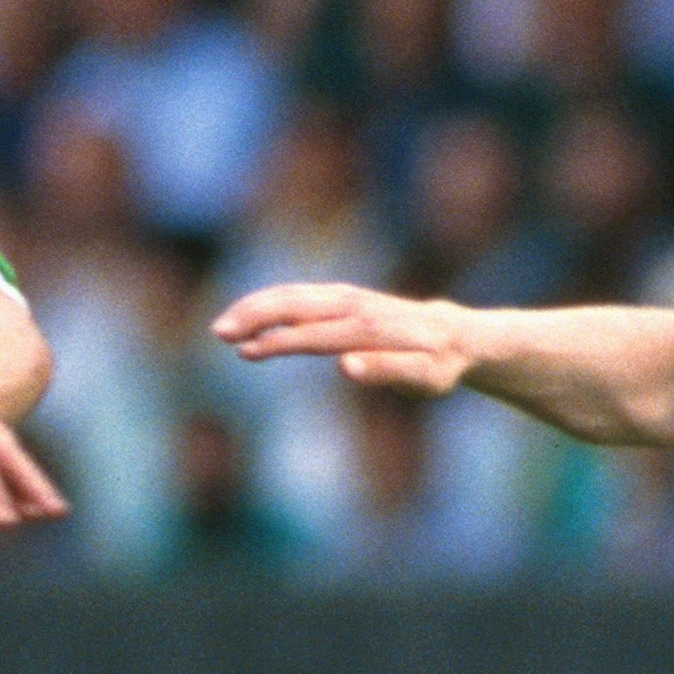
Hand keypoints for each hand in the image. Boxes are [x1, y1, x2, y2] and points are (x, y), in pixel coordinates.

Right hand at [209, 282, 472, 391]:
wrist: (454, 334)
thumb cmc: (440, 364)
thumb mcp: (426, 377)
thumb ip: (389, 370)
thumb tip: (346, 366)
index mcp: (370, 327)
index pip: (314, 334)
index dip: (279, 342)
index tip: (246, 352)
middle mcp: (355, 305)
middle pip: (296, 303)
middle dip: (255, 314)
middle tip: (219, 332)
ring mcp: (347, 297)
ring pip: (293, 295)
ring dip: (256, 307)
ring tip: (223, 328)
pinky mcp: (342, 298)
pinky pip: (300, 296)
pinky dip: (271, 304)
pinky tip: (249, 319)